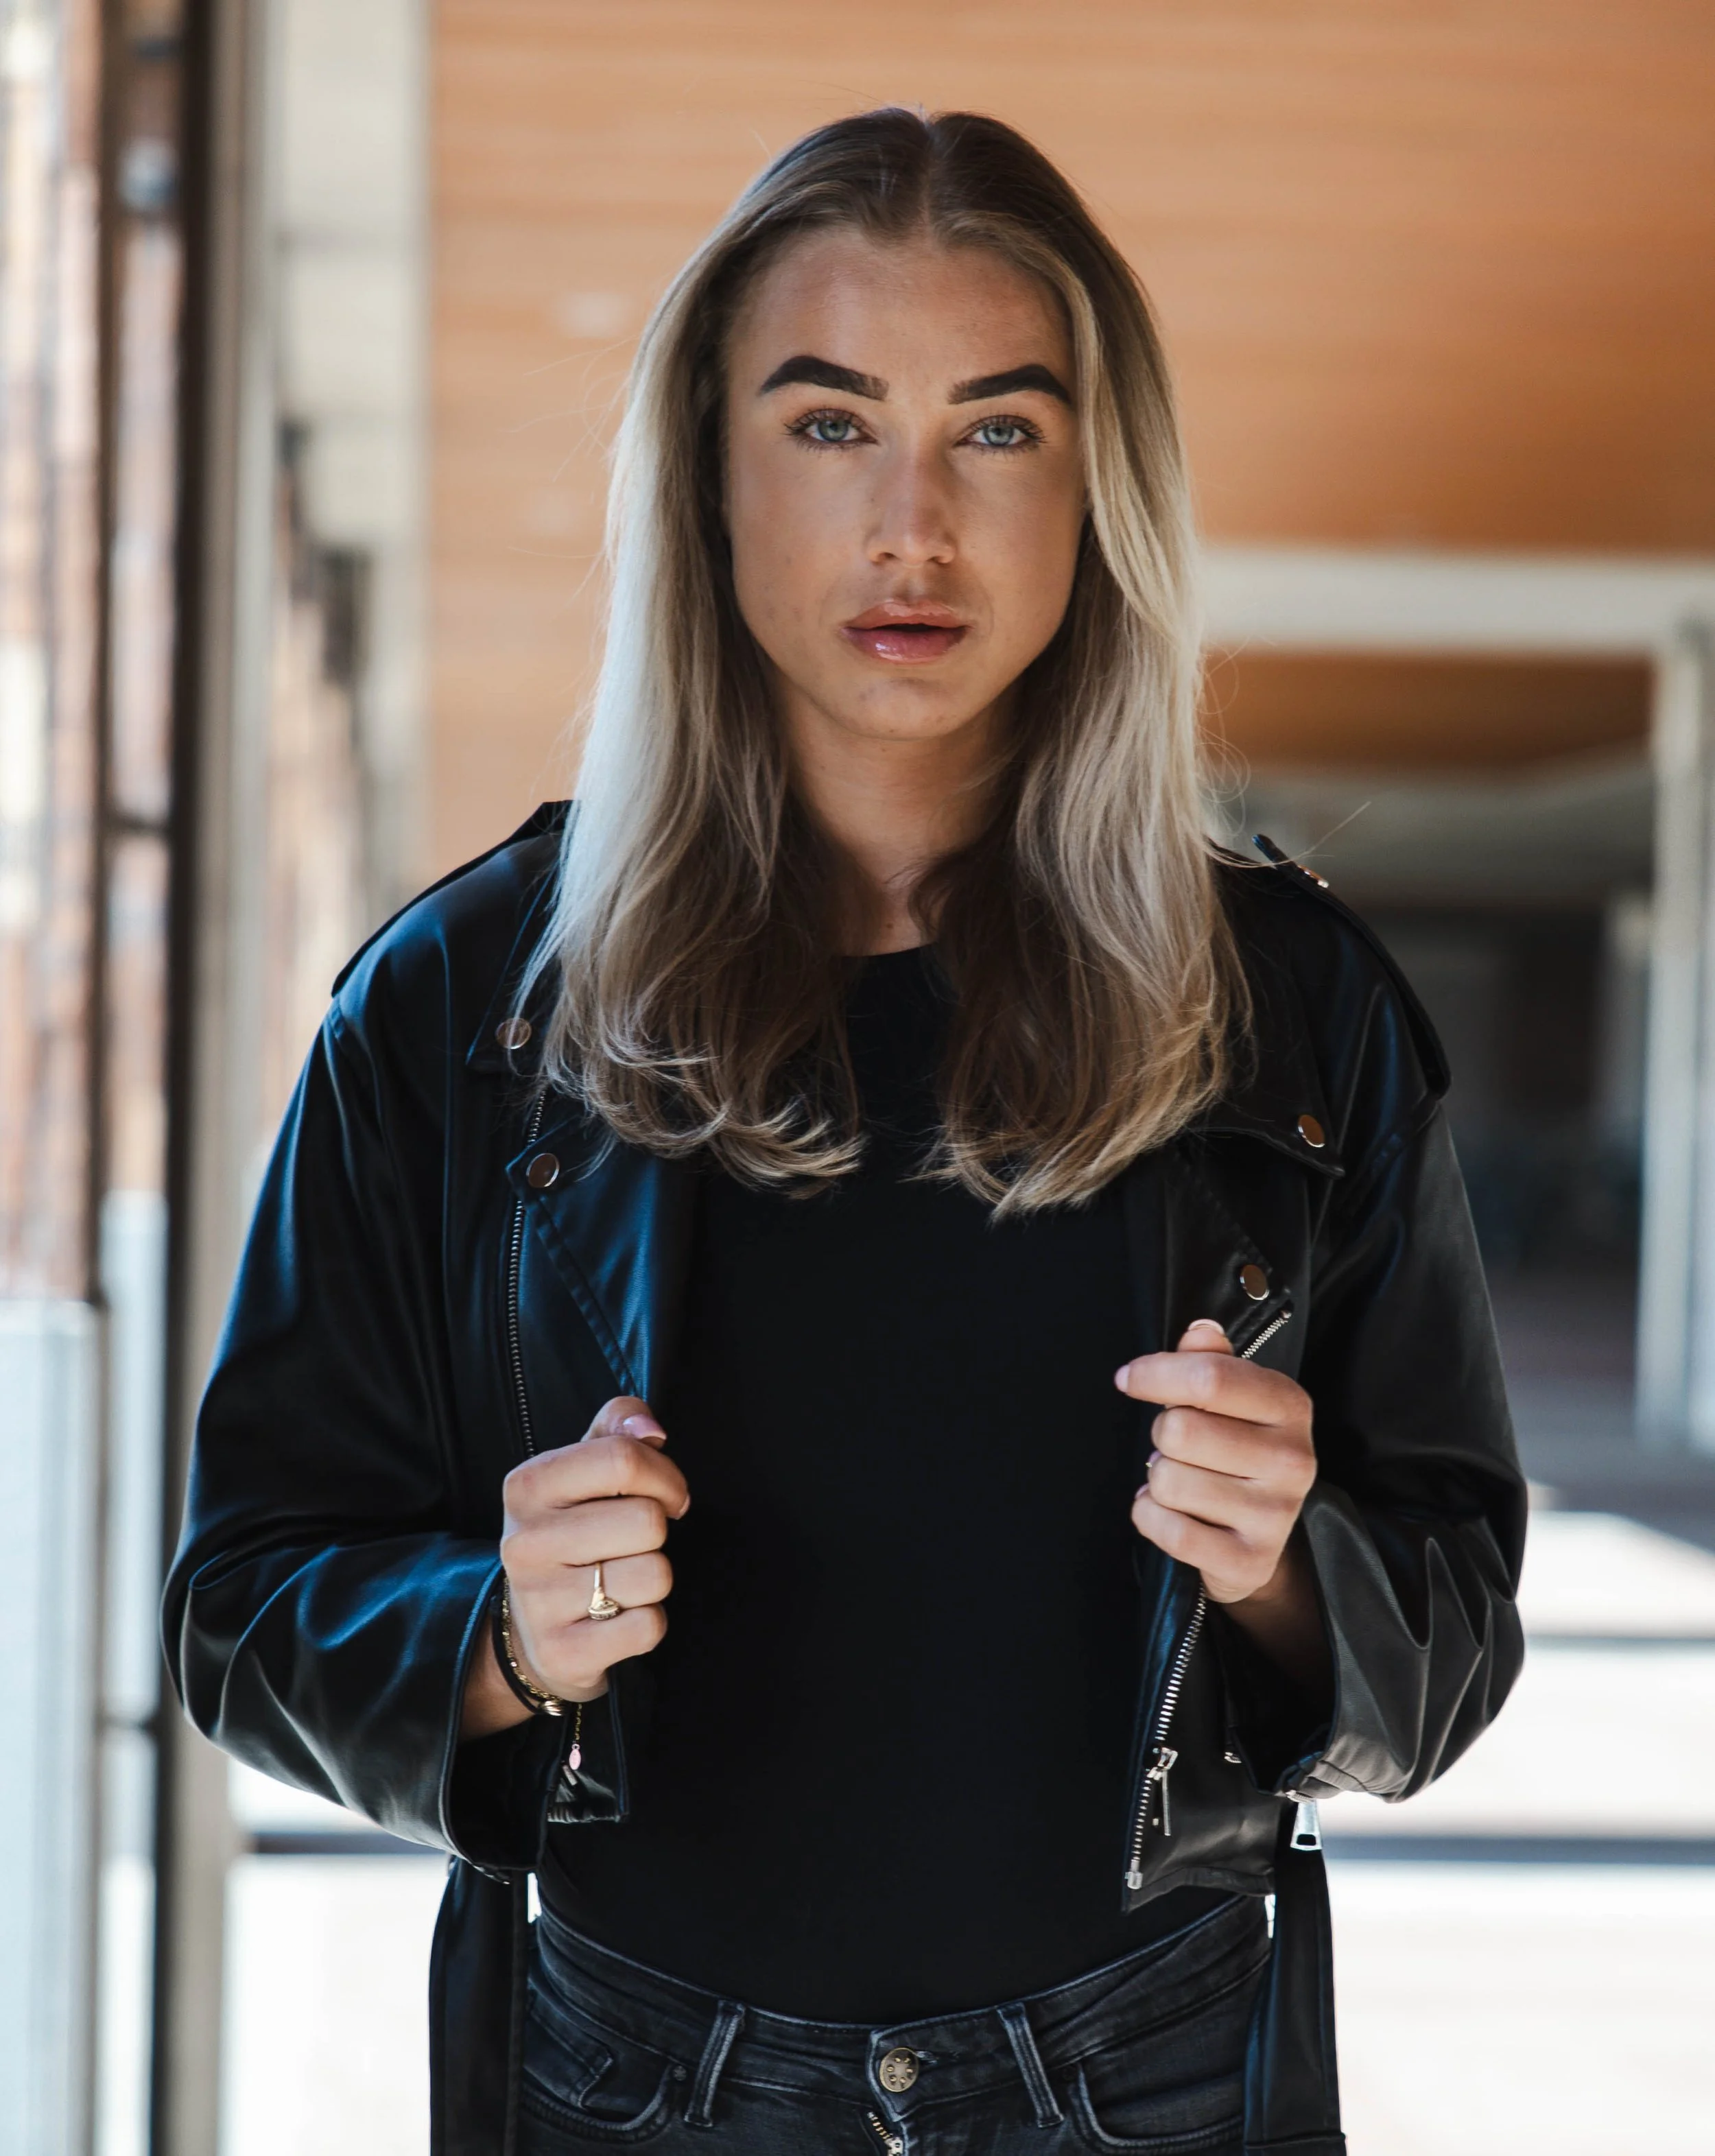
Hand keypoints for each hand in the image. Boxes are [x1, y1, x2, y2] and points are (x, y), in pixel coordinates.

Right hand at [460, 1396, 687, 1738]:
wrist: (530, 1632)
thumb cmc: (571, 1533)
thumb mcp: (581, 1470)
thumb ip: (616, 1428)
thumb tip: (651, 1429)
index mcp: (528, 1485)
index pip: (622, 1458)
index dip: (664, 1476)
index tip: (667, 1496)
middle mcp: (525, 1541)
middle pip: (646, 1520)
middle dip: (658, 1534)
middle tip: (636, 1544)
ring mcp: (539, 1601)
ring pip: (654, 1574)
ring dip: (654, 1579)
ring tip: (621, 1580)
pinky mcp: (564, 1652)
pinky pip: (648, 1626)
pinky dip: (647, 1622)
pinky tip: (618, 1617)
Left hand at [1116, 1319, 1327, 1688]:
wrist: (1258, 1544)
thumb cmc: (1236, 1456)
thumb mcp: (1233, 1403)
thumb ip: (1211, 1363)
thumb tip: (1201, 1330)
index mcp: (1289, 1406)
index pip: (1209, 1376)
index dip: (1156, 1374)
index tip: (1130, 1379)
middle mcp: (1292, 1458)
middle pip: (1181, 1429)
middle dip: (1161, 1436)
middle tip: (1176, 1447)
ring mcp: (1275, 1514)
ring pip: (1169, 1481)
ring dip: (1158, 1481)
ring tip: (1183, 1482)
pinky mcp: (1250, 1560)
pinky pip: (1168, 1530)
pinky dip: (1152, 1518)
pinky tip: (1174, 1514)